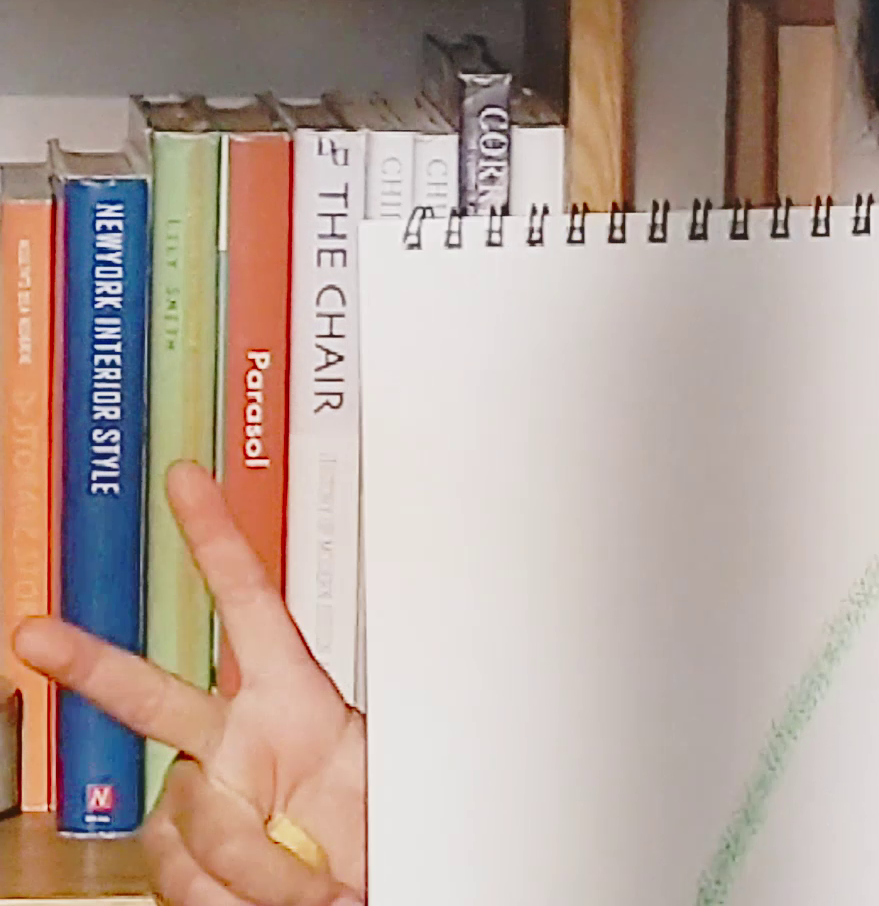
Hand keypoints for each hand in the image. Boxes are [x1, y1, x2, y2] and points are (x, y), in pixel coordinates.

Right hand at [12, 462, 366, 905]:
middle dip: (91, 663)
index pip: (251, 605)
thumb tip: (251, 820)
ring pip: (184, 817)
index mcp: (296, 701)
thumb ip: (316, 787)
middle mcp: (236, 742)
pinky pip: (177, 873)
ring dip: (251, 864)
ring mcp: (204, 798)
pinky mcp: (181, 857)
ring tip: (308, 880)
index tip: (186, 479)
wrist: (365, 893)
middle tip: (35, 635)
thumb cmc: (380, 830)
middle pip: (151, 697)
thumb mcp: (375, 785)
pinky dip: (226, 898)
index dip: (216, 540)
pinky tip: (262, 898)